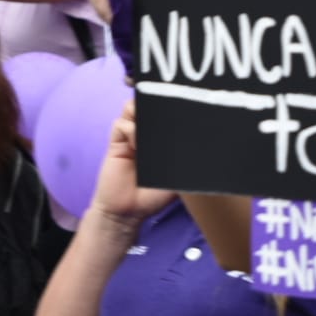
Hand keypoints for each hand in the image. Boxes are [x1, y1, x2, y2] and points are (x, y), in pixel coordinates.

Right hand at [92, 101, 175, 225]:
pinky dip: (130, 129)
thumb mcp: (176, 178)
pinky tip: (137, 144)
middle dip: (154, 102)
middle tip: (164, 107)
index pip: (164, 115)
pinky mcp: (116, 144)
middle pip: (147, 105)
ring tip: (151, 124)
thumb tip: (199, 145)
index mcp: (161, 141)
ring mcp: (129, 138)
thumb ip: (183, 160)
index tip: (180, 104)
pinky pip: (120, 125)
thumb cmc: (153, 197)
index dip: (169, 106)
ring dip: (141, 111)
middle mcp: (145, 136)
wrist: (126, 213)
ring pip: (131, 109)